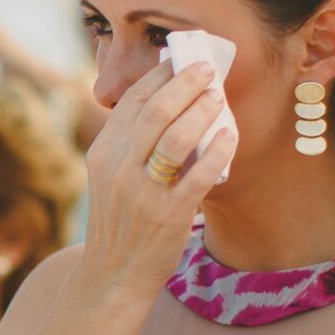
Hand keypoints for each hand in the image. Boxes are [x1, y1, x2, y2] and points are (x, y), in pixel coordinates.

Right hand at [77, 59, 234, 300]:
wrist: (112, 274)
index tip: (182, 59)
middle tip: (208, 68)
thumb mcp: (111, 178)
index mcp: (103, 154)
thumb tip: (167, 102)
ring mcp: (142, 192)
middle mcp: (118, 169)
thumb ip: (130, 144)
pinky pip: (198, 175)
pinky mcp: (167, 215)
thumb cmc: (119, 222)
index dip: (159, 75)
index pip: (131, 102)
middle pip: (155, 112)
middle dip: (185, 83)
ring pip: (176, 138)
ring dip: (202, 111)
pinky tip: (231, 135)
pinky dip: (217, 151)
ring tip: (218, 96)